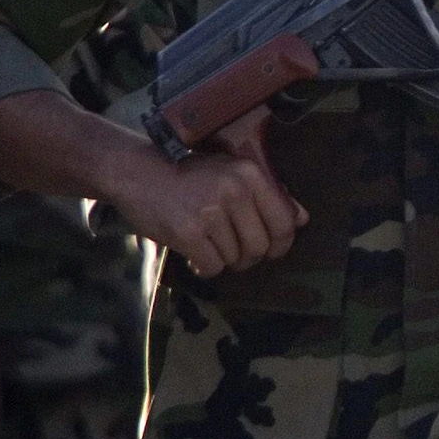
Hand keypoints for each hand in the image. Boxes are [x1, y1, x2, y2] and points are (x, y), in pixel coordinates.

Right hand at [103, 114, 305, 277]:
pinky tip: (193, 254)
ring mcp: (211, 212)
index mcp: (251, 175)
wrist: (135, 172)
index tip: (269, 250)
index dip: (280, 244)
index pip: (285, 223)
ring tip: (206, 245)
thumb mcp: (230, 173)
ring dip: (222, 259)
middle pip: (260, 247)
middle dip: (248, 257)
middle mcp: (235, 191)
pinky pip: (212, 267)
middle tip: (231, 252)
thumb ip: (268, 195)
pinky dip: (204, 267)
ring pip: (235, 259)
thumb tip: (303, 219)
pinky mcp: (188, 232)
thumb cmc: (187, 175)